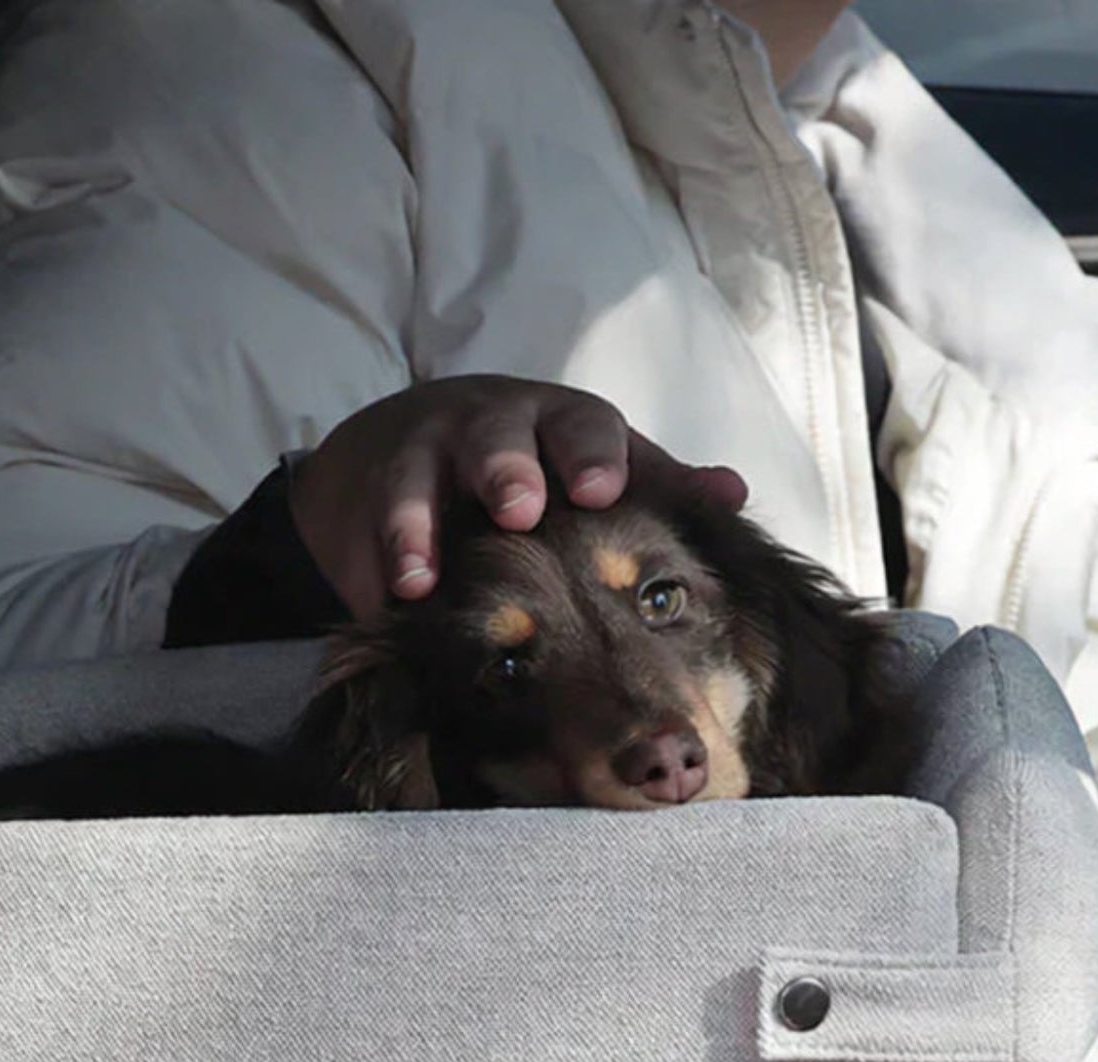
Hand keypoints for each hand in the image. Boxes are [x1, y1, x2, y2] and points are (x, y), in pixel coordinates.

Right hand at [287, 376, 748, 619]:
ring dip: (416, 525)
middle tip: (518, 510)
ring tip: (421, 577)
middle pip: (496, 437)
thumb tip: (733, 493)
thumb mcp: (591, 468)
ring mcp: (418, 455)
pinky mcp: (365, 493)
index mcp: (555, 422)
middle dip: (506, 469)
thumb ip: (655, 486)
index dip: (592, 454)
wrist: (406, 444)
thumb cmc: (529, 465)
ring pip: (414, 478)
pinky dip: (370, 564)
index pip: (581, 425)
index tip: (602, 490)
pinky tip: (382, 602)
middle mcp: (486, 427)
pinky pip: (363, 526)